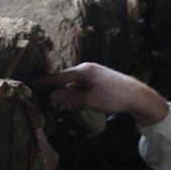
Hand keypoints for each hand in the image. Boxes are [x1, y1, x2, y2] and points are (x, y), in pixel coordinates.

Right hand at [35, 63, 169, 126]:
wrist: (137, 96)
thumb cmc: (113, 97)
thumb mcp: (89, 100)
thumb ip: (70, 97)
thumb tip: (52, 95)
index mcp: (83, 71)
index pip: (58, 76)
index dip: (45, 81)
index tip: (33, 83)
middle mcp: (87, 68)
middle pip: (66, 78)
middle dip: (56, 87)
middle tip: (44, 96)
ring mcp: (95, 72)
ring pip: (75, 82)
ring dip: (68, 91)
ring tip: (59, 101)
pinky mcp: (100, 78)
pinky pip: (83, 83)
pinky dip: (77, 91)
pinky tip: (77, 100)